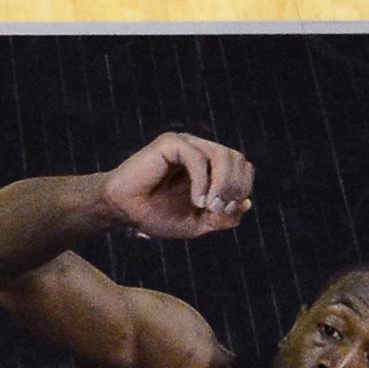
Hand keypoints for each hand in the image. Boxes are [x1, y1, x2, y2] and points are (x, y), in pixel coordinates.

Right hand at [101, 132, 253, 239]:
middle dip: (235, 187)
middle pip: (237, 158)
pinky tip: (196, 200)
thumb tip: (247, 204)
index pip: (241, 166)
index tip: (225, 212)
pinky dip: (203, 182)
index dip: (242, 188)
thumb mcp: (195, 224)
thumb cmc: (153, 216)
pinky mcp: (170, 143)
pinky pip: (198, 158)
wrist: (121, 212)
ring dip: (222, 184)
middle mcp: (199, 149)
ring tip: (208, 206)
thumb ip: (221, 218)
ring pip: (222, 155)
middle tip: (218, 210)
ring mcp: (185, 144)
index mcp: (208, 165)